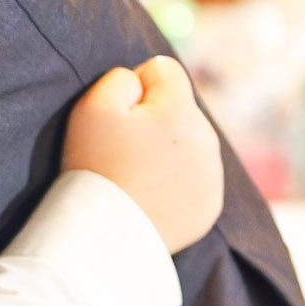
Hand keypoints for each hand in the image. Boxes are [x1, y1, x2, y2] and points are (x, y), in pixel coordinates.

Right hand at [63, 56, 222, 253]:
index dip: (134, 86)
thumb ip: (121, 77)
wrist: (105, 235)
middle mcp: (207, 139)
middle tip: (121, 150)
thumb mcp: (92, 107)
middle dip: (154, 119)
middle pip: (178, 108)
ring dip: (165, 150)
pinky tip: (148, 195)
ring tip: (133, 175)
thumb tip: (142, 78)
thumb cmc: (94, 166)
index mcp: (181, 111)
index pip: (163, 70)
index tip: (118, 117)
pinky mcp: (210, 205)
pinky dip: (173, 182)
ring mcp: (212, 176)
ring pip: (188, 142)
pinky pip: (193, 177)